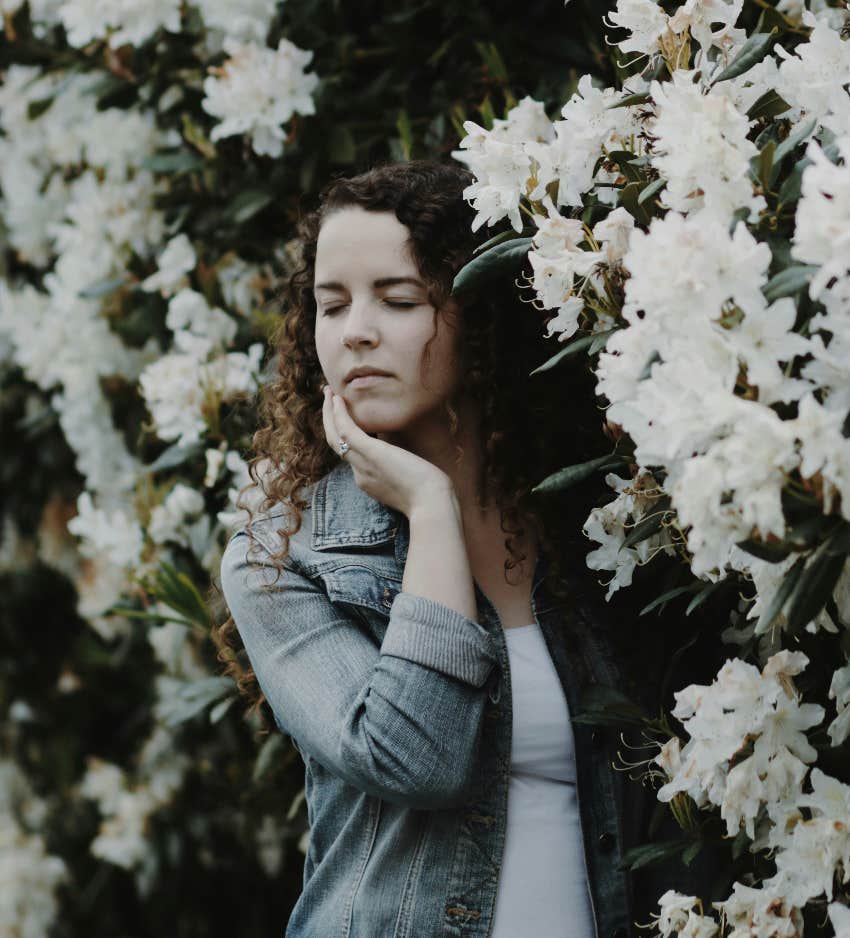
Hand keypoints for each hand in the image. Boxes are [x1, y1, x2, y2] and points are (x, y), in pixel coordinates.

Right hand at [321, 386, 453, 517]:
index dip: (343, 434)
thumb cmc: (430, 494)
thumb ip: (401, 466)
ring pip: (334, 437)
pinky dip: (339, 415)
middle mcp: (360, 473)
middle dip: (329, 421)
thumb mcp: (410, 479)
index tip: (344, 417)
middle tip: (328, 398)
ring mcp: (362, 464)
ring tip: (328, 392)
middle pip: (336, 445)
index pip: (350, 455)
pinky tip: (338, 399)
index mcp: (368, 480)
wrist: (432, 504)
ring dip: (329, 413)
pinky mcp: (371, 454)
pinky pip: (347, 431)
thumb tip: (402, 451)